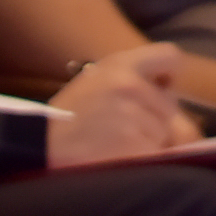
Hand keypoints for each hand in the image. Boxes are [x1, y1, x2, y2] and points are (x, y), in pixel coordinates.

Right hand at [46, 45, 186, 167]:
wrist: (37, 147)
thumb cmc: (67, 118)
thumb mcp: (96, 82)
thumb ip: (135, 84)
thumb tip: (179, 111)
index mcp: (120, 64)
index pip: (169, 56)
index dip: (169, 75)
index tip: (161, 88)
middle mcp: (129, 85)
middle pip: (170, 105)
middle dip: (155, 120)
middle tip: (123, 129)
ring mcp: (131, 115)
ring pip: (163, 133)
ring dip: (147, 143)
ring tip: (113, 144)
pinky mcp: (132, 145)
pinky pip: (156, 154)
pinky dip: (142, 160)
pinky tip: (117, 158)